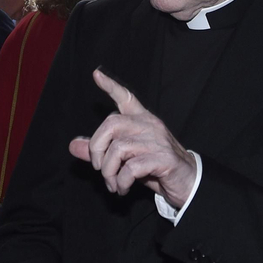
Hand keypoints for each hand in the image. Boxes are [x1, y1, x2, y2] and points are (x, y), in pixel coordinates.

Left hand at [69, 69, 196, 208]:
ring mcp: (157, 141)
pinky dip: (121, 182)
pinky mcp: (163, 159)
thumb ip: (101, 151)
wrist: (189, 182)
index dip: (110, 86)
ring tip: (114, 184)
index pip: (126, 97)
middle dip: (97, 149)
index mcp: (142, 120)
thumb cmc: (155, 168)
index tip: (96, 74)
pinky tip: (123, 188)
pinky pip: (130, 168)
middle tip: (99, 169)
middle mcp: (150, 125)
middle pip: (111, 124)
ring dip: (109, 173)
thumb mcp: (126, 159)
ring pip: (118, 149)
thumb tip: (73, 145)